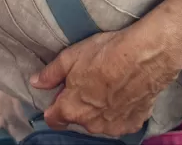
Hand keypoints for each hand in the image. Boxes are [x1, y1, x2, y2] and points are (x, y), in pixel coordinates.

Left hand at [30, 25, 181, 136]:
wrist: (145, 57)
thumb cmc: (105, 54)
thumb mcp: (70, 57)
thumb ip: (51, 74)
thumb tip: (36, 82)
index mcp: (71, 109)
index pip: (53, 119)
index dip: (53, 107)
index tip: (59, 94)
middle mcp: (91, 124)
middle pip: (77, 118)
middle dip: (77, 104)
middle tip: (86, 82)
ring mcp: (113, 126)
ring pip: (97, 121)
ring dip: (98, 109)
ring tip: (106, 86)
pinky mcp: (133, 124)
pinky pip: (118, 121)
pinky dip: (118, 111)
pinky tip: (122, 93)